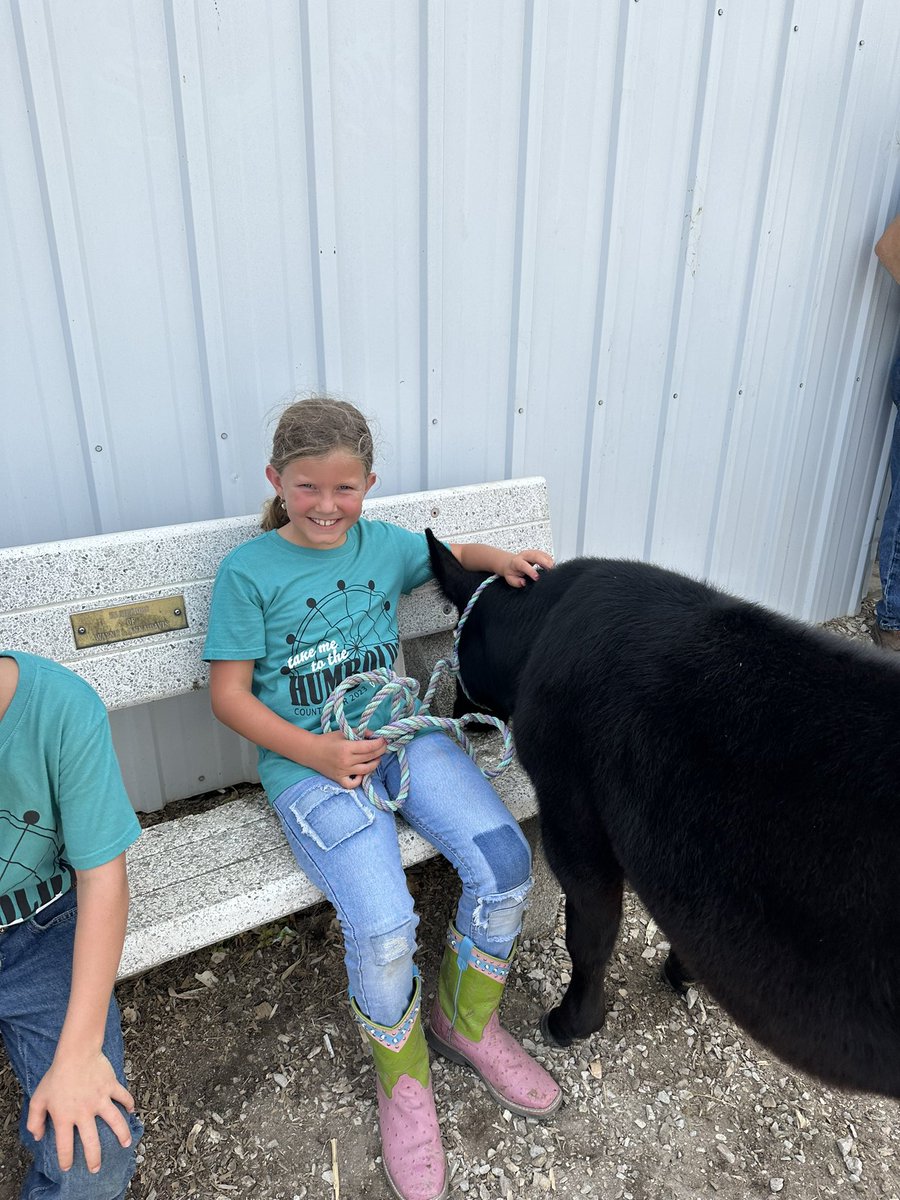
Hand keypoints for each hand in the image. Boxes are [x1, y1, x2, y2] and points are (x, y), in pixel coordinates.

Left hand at [27, 1050, 134, 1172]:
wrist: (76, 1053)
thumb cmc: (56, 1076)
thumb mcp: (38, 1099)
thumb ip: (34, 1120)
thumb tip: (38, 1136)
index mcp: (65, 1117)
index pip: (65, 1146)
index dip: (66, 1160)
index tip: (68, 1167)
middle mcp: (84, 1112)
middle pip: (92, 1142)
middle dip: (95, 1158)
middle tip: (96, 1168)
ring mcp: (100, 1100)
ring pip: (115, 1122)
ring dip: (122, 1134)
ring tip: (126, 1144)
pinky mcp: (111, 1087)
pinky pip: (123, 1096)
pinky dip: (129, 1103)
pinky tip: (132, 1110)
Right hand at [306, 729, 386, 788]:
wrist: (311, 752)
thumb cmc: (327, 740)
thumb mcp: (344, 732)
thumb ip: (360, 732)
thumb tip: (374, 735)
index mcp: (346, 748)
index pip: (369, 747)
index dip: (379, 743)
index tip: (384, 740)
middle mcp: (346, 761)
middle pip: (370, 758)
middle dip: (380, 751)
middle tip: (384, 747)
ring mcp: (343, 772)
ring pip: (366, 771)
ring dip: (374, 764)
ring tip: (376, 758)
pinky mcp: (339, 779)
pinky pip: (353, 783)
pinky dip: (360, 779)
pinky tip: (361, 772)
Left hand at [499, 548, 553, 587]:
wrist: (511, 563)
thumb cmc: (512, 571)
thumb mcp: (510, 578)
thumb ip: (516, 582)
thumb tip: (523, 583)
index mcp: (516, 562)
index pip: (524, 565)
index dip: (531, 571)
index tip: (537, 578)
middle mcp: (524, 555)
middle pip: (535, 555)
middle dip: (544, 562)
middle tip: (550, 570)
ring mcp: (531, 553)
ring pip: (541, 554)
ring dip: (548, 561)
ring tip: (553, 569)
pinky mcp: (537, 553)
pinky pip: (545, 555)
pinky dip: (550, 560)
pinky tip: (552, 566)